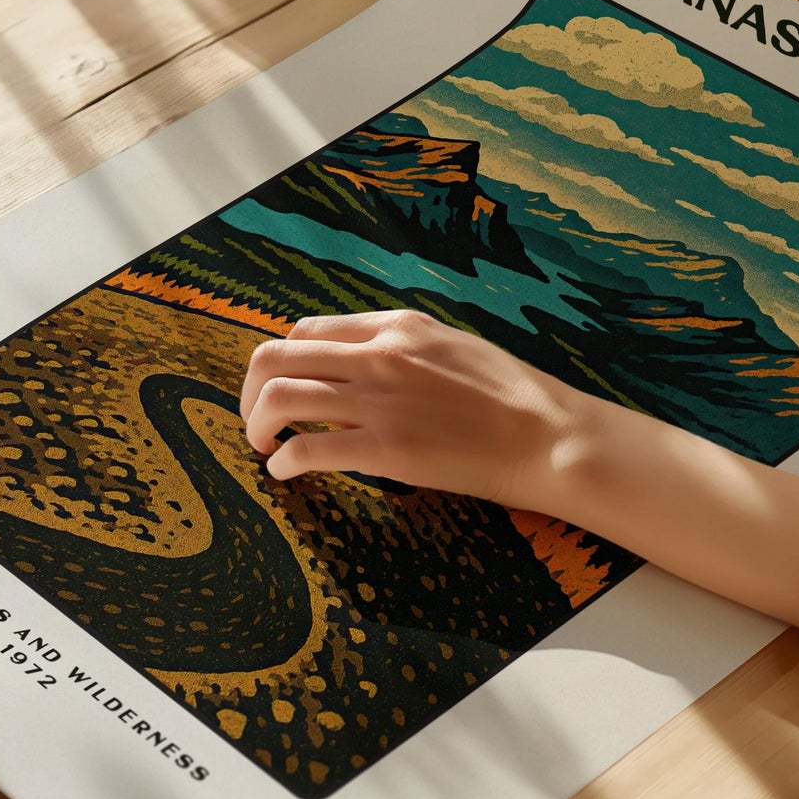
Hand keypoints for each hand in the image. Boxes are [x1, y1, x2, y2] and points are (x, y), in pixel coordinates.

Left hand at [239, 310, 586, 507]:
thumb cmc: (511, 396)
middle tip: (256, 419)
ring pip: (279, 397)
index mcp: (395, 326)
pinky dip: (283, 461)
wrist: (547, 436)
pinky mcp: (384, 448)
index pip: (307, 331)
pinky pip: (306, 448)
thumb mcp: (452, 346)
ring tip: (263, 446)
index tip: (281, 388)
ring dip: (256, 424)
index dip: (283, 361)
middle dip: (251, 391)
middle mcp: (378, 354)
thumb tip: (359, 367)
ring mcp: (378, 401)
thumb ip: (401, 349)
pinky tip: (286, 471)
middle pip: (276, 357)